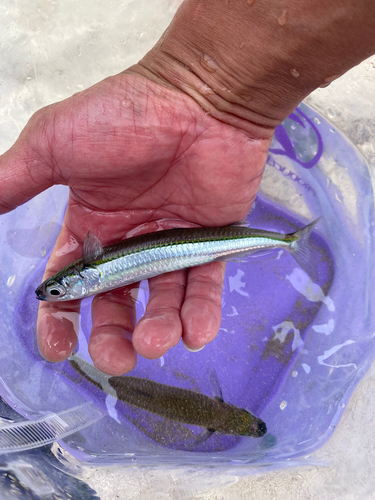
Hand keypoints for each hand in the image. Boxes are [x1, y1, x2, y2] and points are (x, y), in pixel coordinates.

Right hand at [0, 69, 271, 374]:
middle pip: (117, 304)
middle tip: (119, 357)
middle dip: (114, 338)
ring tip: (158, 341)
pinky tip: (195, 332)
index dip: (61, 319)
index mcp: (90, 226)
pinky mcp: (209, 243)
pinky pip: (204, 287)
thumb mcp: (53, 143)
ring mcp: (170, 244)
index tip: (60, 347)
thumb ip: (14, 180)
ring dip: (159, 330)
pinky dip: (201, 314)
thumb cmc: (126, 118)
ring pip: (162, 302)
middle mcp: (129, 241)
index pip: (71, 285)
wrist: (199, 99)